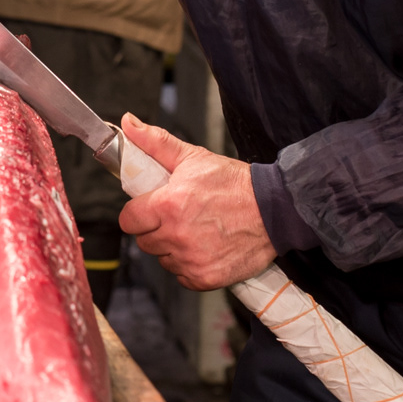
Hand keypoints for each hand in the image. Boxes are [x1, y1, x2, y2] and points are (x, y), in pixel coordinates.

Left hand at [117, 114, 275, 289]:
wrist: (275, 210)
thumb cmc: (234, 184)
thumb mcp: (193, 157)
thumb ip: (155, 142)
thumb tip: (127, 123)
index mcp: (168, 205)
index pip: (128, 220)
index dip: (138, 213)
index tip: (151, 208)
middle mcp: (176, 236)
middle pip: (144, 241)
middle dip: (156, 229)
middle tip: (178, 217)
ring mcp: (191, 259)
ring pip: (163, 259)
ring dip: (172, 248)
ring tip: (195, 231)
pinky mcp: (205, 278)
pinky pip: (182, 276)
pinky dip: (189, 265)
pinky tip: (205, 248)